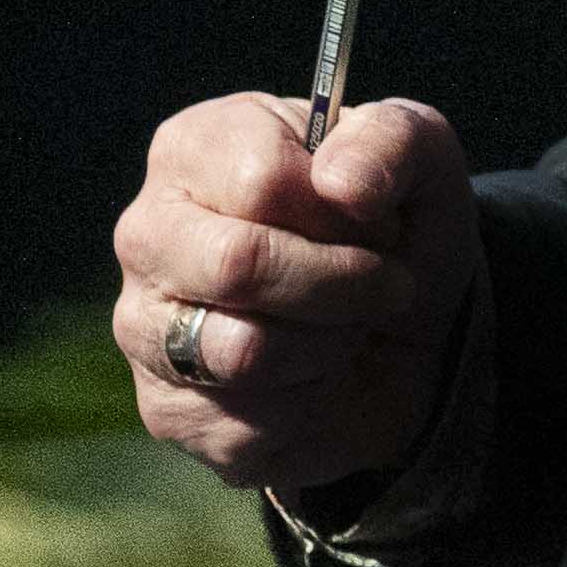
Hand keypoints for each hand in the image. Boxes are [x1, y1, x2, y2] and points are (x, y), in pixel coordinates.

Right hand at [115, 87, 481, 506]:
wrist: (405, 335)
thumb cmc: (392, 225)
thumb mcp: (421, 157)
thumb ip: (389, 141)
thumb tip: (341, 184)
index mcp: (195, 148)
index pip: (261, 180)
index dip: (341, 215)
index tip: (380, 224)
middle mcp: (148, 233)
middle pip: (238, 264)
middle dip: (340, 285)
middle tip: (384, 285)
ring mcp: (144, 327)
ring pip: (243, 352)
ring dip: (330, 345)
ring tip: (344, 326)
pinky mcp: (166, 410)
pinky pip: (245, 425)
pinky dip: (310, 406)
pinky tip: (315, 377)